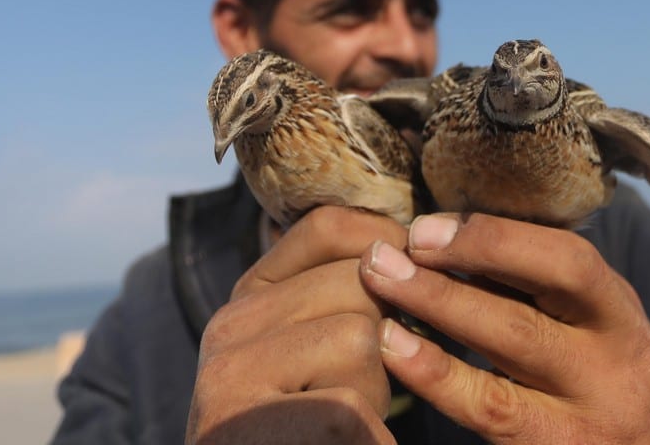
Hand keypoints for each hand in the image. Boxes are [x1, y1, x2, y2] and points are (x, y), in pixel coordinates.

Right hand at [185, 206, 407, 444]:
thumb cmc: (306, 433)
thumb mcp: (318, 353)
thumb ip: (344, 297)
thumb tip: (421, 236)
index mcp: (249, 298)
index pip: (329, 227)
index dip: (389, 244)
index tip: (414, 282)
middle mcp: (228, 325)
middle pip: (360, 282)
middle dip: (388, 337)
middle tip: (357, 387)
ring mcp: (230, 377)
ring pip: (363, 339)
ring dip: (376, 393)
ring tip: (339, 428)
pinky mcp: (248, 426)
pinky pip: (352, 409)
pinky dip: (368, 441)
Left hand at [359, 213, 649, 444]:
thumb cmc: (595, 375)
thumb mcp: (592, 321)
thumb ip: (540, 281)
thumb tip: (450, 227)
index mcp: (620, 315)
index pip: (569, 262)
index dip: (496, 239)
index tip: (431, 227)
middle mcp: (610, 366)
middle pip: (527, 315)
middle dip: (452, 271)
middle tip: (388, 249)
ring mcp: (581, 418)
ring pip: (503, 359)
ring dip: (434, 308)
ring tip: (378, 282)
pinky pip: (483, 410)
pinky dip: (431, 374)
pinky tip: (391, 346)